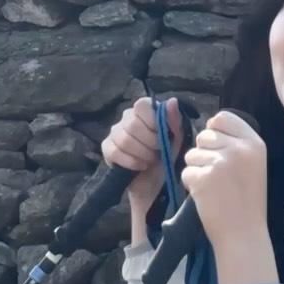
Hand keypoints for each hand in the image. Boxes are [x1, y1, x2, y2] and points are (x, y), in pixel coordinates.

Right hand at [101, 96, 182, 211]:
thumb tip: (172, 101)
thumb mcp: (177, 139)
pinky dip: (131, 162)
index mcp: (144, 110)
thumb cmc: (167, 156)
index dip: (152, 121)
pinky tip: (140, 166)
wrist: (155, 182)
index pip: (142, 105)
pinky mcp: (107, 148)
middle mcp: (127, 117)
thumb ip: (174, 120)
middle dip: (149, 142)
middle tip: (158, 152)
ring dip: (142, 153)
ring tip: (151, 160)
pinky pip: (115, 152)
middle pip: (132, 124)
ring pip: (124, 139)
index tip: (162, 135)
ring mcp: (115, 132)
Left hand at [181, 111, 267, 251]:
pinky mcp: (203, 178)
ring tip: (212, 186)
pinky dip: (190, 183)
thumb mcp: (254, 164)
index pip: (223, 117)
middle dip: (204, 152)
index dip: (214, 130)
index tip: (217, 147)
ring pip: (192, 153)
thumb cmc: (248, 200)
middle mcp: (238, 149)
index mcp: (254, 143)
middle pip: (204, 135)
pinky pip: (186, 171)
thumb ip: (236, 143)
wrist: (244, 234)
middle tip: (216, 173)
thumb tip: (209, 127)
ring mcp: (220, 163)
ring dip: (196, 168)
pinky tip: (205, 196)